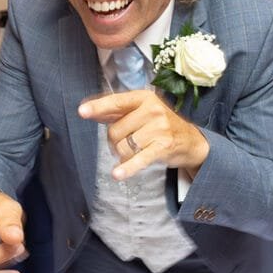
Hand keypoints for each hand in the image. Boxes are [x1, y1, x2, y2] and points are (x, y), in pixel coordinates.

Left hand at [78, 90, 209, 179]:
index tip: (82, 112)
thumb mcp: (142, 111)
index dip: (98, 107)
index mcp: (144, 98)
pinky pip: (138, 159)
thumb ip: (116, 111)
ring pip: (123, 147)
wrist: (191, 140)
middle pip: (115, 130)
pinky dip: (127, 168)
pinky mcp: (163, 147)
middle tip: (128, 142)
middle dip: (115, 141)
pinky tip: (118, 174)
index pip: (117, 102)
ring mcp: (159, 128)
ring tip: (135, 152)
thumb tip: (89, 111)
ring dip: (123, 155)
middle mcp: (152, 110)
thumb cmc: (160, 125)